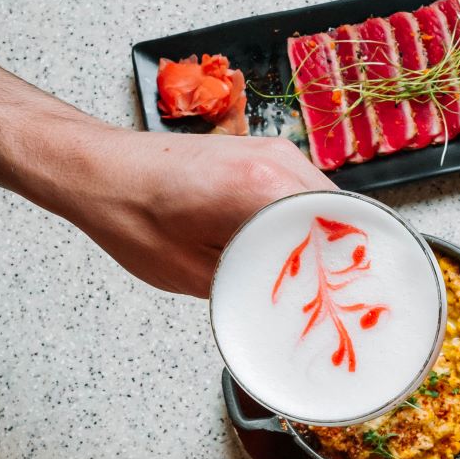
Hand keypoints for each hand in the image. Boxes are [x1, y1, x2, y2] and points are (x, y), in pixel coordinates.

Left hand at [48, 125, 333, 296]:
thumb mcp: (196, 274)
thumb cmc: (131, 215)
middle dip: (344, 258)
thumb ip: (253, 287)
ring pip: (324, 204)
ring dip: (324, 240)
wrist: (96, 171)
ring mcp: (270, 151)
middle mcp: (275, 159)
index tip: (362, 302)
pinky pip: (302, 193)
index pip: (341, 230)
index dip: (356, 270)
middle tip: (344, 301)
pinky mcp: (259, 154)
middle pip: (340, 216)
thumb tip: (291, 307)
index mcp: (263, 187)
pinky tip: (293, 253)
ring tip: (319, 281)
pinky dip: (304, 223)